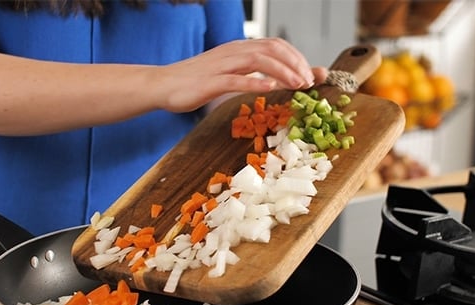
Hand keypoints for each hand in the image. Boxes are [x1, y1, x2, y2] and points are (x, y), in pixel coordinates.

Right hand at [157, 38, 328, 112]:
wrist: (164, 85)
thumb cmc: (197, 82)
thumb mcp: (231, 74)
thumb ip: (254, 75)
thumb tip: (280, 80)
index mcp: (240, 49)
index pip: (275, 45)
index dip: (297, 57)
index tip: (311, 74)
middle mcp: (234, 52)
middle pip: (272, 49)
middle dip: (295, 64)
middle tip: (309, 82)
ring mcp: (222, 65)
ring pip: (259, 61)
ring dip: (283, 72)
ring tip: (298, 85)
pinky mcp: (211, 81)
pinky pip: (237, 79)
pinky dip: (256, 83)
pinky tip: (270, 89)